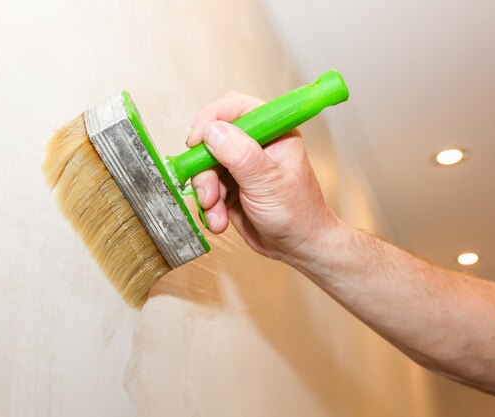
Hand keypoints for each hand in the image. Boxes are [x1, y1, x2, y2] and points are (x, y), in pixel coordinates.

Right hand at [186, 92, 339, 265]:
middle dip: (204, 170)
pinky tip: (220, 221)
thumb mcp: (268, 181)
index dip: (210, 119)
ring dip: (206, 194)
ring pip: (205, 168)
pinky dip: (209, 207)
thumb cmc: (297, 212)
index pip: (234, 108)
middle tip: (208, 194)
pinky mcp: (229, 188)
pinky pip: (207, 190)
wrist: (297, 247)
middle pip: (211, 141)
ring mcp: (240, 167)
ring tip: (217, 215)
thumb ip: (240, 154)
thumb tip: (211, 131)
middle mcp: (253, 145)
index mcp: (272, 132)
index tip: (196, 141)